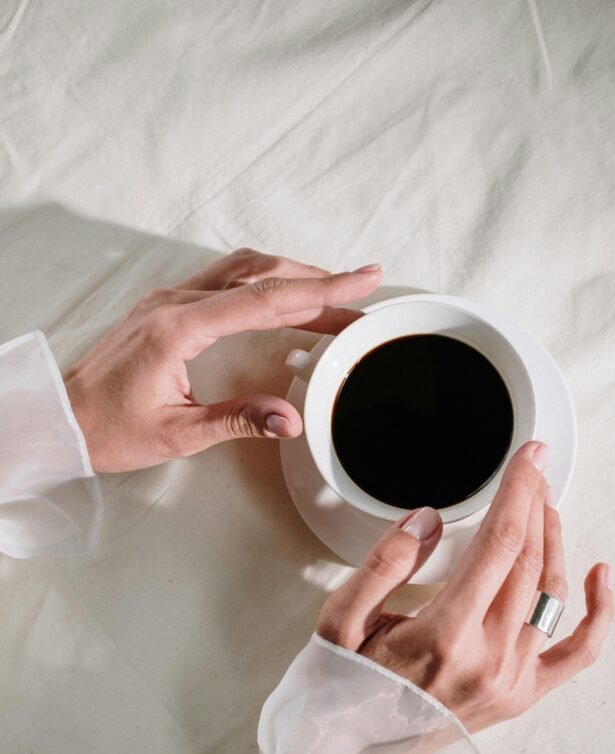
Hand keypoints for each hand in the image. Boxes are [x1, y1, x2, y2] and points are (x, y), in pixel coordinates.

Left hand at [63, 248, 381, 472]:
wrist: (61, 417)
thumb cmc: (108, 428)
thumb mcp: (178, 433)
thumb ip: (238, 421)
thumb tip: (290, 420)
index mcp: (178, 328)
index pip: (264, 299)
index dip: (321, 289)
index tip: (362, 280)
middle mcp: (174, 302)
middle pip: (260, 275)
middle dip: (318, 283)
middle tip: (361, 296)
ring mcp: (169, 299)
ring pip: (243, 269)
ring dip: (291, 278)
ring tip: (332, 298)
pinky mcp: (167, 306)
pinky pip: (224, 280)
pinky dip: (263, 284)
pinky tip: (283, 298)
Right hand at [317, 442, 613, 732]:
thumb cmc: (348, 688)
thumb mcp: (339, 622)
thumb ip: (383, 565)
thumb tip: (428, 522)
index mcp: (444, 636)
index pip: (499, 544)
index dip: (518, 492)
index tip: (529, 458)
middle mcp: (488, 659)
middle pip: (530, 561)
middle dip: (535, 506)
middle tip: (532, 473)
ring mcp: (512, 680)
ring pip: (552, 592)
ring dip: (554, 541)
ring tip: (544, 510)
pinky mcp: (523, 696)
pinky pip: (579, 652)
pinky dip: (599, 612)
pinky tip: (601, 574)